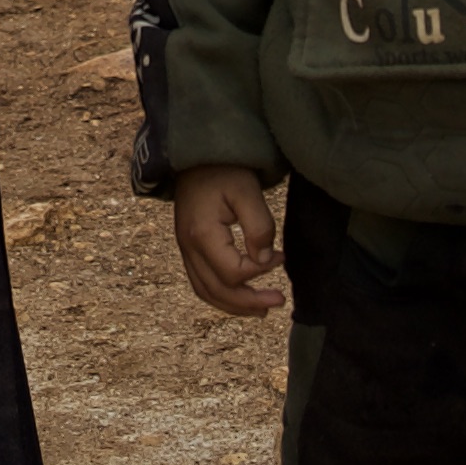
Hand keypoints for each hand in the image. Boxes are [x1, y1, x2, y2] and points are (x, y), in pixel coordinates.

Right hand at [168, 165, 285, 316]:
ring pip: (205, 291)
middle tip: (279, 300)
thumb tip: (265, 260)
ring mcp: (184, 248)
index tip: (281, 257)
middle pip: (217, 290)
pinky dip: (220, 295)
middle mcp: (188, 246)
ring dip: (233, 305)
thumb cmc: (224, 170)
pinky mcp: (187, 247)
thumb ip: (260, 227)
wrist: (196, 155)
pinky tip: (240, 295)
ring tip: (261, 310)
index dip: (260, 272)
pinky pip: (200, 282)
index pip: (233, 272)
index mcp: (202, 233)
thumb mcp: (248, 191)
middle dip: (249, 302)